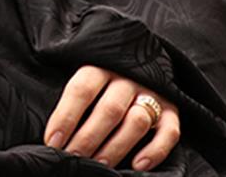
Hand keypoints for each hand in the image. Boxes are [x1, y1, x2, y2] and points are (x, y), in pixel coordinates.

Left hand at [44, 66, 180, 170]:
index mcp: (100, 66)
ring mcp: (152, 93)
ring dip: (116, 147)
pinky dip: (154, 151)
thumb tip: (53, 134)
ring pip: (136, 122)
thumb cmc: (102, 82)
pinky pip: (169, 132)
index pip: (81, 90)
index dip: (65, 117)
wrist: (143, 60)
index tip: (52, 141)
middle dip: (88, 138)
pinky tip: (138, 166)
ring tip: (99, 165)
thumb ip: (73, 100)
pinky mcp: (173, 109)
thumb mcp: (85, 79)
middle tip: (73, 157)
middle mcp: (128, 78)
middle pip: (108, 109)